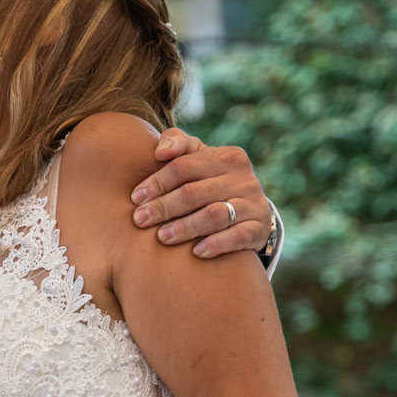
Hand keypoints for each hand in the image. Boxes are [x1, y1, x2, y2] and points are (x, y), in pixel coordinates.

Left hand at [130, 129, 271, 257]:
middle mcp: (244, 178)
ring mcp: (254, 203)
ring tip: (162, 237)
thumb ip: (177, 144)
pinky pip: (238, 236)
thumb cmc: (210, 181)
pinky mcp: (260, 229)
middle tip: (140, 220)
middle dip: (164, 207)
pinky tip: (196, 252)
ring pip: (215, 215)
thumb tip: (160, 151)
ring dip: (185, 227)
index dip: (157, 182)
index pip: (184, 166)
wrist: (249, 211)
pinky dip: (217, 244)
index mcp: (227, 156)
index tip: (136, 198)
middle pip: (195, 192)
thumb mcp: (198, 158)